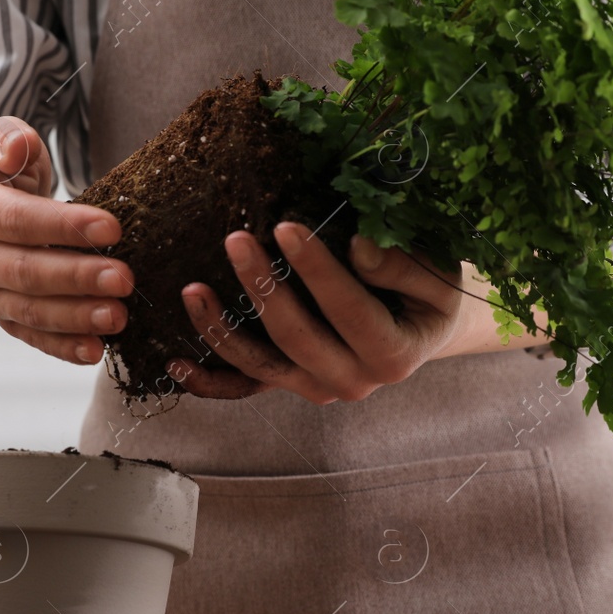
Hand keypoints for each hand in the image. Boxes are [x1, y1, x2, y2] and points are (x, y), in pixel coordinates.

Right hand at [0, 117, 132, 363]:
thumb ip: (8, 140)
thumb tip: (18, 148)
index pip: (17, 220)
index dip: (64, 226)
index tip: (112, 229)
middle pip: (25, 271)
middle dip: (77, 278)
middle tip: (124, 280)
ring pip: (30, 310)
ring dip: (76, 318)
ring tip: (118, 317)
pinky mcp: (3, 317)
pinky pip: (32, 337)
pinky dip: (62, 348)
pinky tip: (95, 351)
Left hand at [169, 222, 472, 403]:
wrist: (424, 324)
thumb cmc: (431, 290)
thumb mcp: (437, 275)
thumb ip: (403, 265)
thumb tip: (358, 249)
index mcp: (393, 354)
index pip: (348, 310)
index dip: (316, 270)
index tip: (286, 226)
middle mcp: (353, 381)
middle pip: (296, 338)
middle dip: (262, 287)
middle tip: (235, 238)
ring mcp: (317, 387)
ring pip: (261, 366)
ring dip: (221, 330)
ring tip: (192, 290)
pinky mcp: (292, 384)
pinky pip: (245, 387)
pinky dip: (208, 381)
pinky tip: (175, 361)